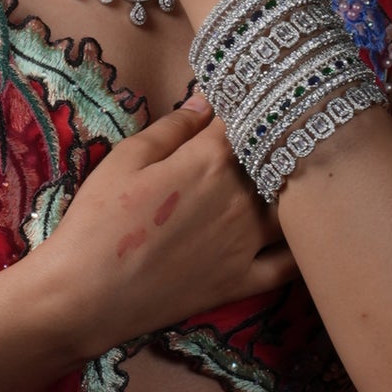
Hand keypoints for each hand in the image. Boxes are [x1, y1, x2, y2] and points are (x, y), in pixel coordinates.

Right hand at [37, 92, 294, 358]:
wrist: (88, 295)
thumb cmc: (98, 221)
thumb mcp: (125, 160)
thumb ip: (172, 128)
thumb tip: (207, 103)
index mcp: (210, 161)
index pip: (245, 119)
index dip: (244, 103)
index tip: (240, 96)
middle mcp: (241, 198)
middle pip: (275, 159)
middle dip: (271, 141)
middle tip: (265, 130)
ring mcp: (248, 243)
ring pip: (292, 206)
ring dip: (293, 188)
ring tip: (286, 176)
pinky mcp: (244, 281)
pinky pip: (290, 263)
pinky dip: (302, 246)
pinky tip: (304, 233)